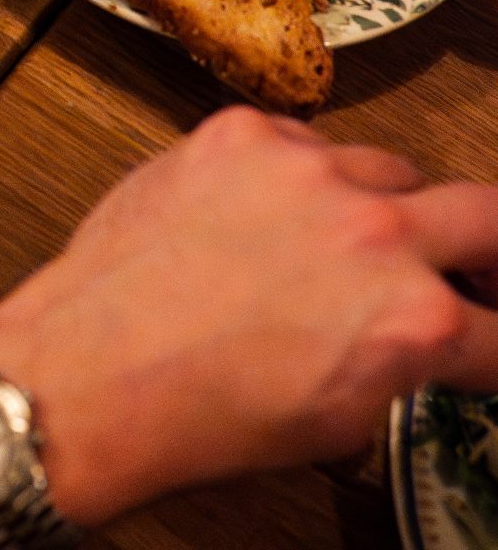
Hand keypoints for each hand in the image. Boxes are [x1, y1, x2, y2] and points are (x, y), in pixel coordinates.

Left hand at [0, 108, 497, 527]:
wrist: (95, 368)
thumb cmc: (205, 411)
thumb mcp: (340, 421)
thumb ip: (402, 364)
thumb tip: (424, 344)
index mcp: (411, 319)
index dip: (491, 344)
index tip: (480, 338)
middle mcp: (374, 231)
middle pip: (486, 214)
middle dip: (485, 251)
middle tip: (469, 271)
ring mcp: (307, 169)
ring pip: (389, 167)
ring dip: (383, 203)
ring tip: (344, 239)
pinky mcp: (242, 133)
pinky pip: (304, 141)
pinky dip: (301, 173)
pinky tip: (269, 210)